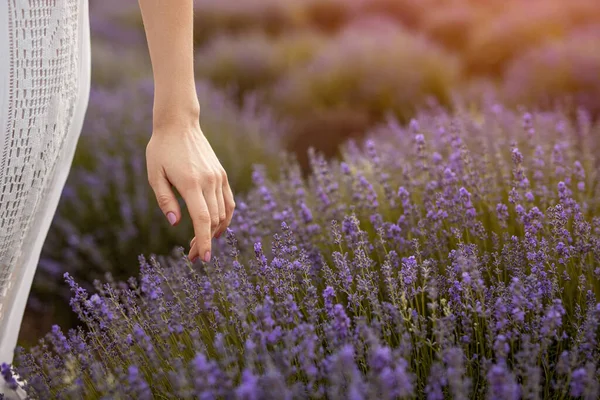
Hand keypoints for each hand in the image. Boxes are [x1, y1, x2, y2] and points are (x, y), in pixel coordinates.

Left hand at [146, 118, 234, 262]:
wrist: (180, 124)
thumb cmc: (161, 149)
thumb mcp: (154, 174)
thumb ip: (165, 200)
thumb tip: (176, 222)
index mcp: (191, 183)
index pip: (202, 220)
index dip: (204, 241)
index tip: (205, 258)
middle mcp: (209, 182)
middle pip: (213, 221)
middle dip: (205, 242)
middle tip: (194, 256)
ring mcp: (218, 178)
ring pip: (223, 213)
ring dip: (215, 232)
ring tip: (202, 243)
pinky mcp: (221, 174)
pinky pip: (229, 202)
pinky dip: (225, 217)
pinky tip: (216, 227)